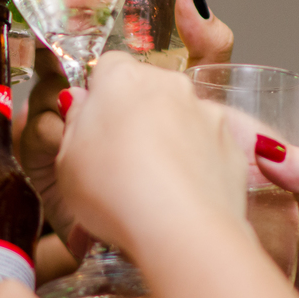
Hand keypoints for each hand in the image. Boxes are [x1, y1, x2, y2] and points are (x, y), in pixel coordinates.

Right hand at [55, 53, 247, 255]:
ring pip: (180, 116)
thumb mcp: (66, 161)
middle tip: (117, 158)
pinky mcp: (232, 145)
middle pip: (147, 88)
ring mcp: (206, 113)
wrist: (181, 231)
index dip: (99, 95)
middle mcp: (170, 86)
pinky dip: (195, 162)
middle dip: (135, 114)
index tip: (93, 123)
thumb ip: (75, 124)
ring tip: (150, 184)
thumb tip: (80, 106)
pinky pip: (207, 145)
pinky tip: (180, 196)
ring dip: (167, 138)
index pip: (108, 66)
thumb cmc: (118, 194)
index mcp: (122, 79)